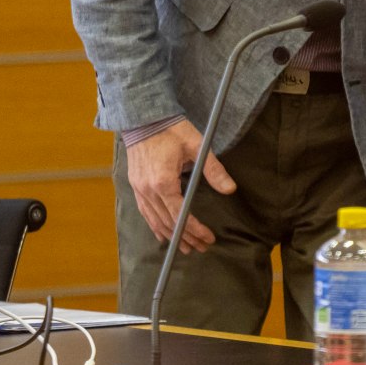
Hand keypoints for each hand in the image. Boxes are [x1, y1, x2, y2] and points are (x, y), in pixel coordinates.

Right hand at [125, 119, 236, 254]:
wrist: (144, 117)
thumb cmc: (172, 129)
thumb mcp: (197, 146)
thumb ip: (213, 170)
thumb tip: (230, 189)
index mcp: (163, 182)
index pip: (180, 215)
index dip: (195, 230)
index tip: (208, 239)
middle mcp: (148, 190)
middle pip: (168, 223)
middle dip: (186, 237)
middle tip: (201, 247)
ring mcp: (139, 189)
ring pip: (155, 221)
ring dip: (171, 236)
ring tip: (186, 247)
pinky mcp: (135, 185)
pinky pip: (145, 213)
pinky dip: (156, 226)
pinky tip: (164, 234)